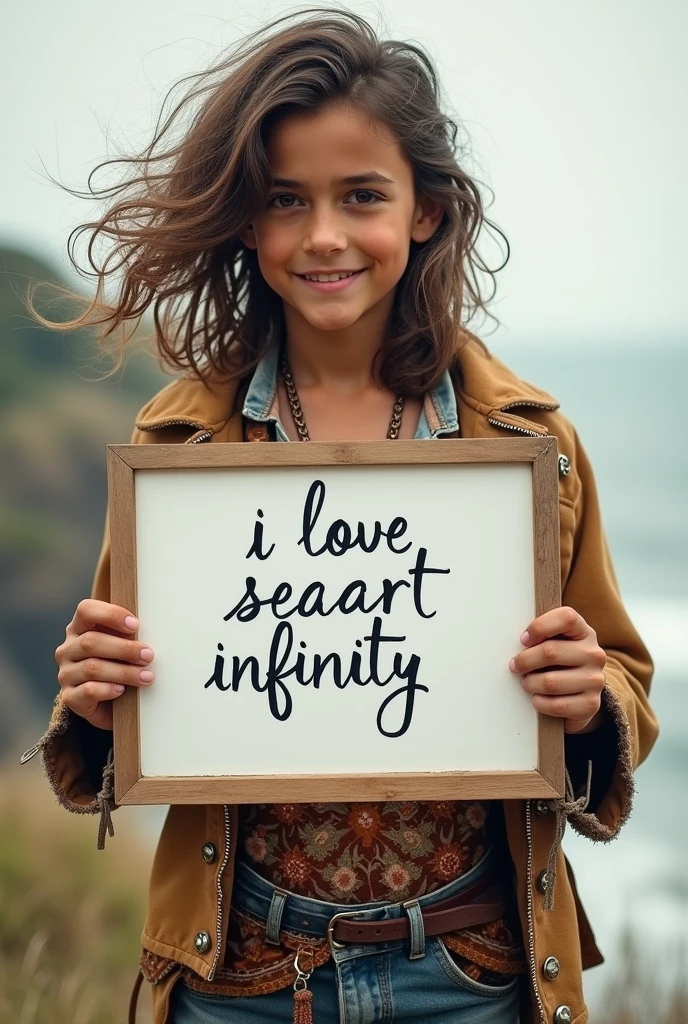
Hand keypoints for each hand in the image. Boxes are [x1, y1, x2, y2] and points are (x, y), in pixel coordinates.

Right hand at [55, 599, 154, 730]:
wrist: (108, 705)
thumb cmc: (119, 665)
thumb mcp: (122, 645)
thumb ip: (128, 635)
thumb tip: (154, 632)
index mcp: (79, 628)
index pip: (86, 610)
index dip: (111, 615)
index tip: (136, 625)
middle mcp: (68, 648)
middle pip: (91, 642)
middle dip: (124, 649)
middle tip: (148, 656)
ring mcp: (66, 673)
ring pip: (92, 668)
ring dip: (124, 672)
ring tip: (146, 677)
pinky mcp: (70, 696)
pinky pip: (88, 691)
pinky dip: (108, 689)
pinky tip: (122, 690)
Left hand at [509, 606, 606, 733]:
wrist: (580, 692)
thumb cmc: (558, 661)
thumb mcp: (554, 641)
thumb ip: (541, 635)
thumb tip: (518, 642)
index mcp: (583, 631)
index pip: (565, 618)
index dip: (539, 627)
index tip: (523, 639)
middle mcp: (594, 654)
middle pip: (551, 651)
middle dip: (525, 660)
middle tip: (515, 666)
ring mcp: (595, 680)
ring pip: (550, 682)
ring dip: (530, 683)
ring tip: (526, 682)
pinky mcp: (591, 704)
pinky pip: (557, 705)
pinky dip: (540, 703)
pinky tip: (536, 699)